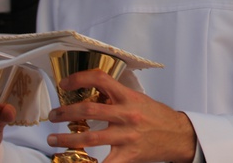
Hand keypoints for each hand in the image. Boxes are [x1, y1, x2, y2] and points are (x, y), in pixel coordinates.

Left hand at [47, 69, 196, 162]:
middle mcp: (127, 115)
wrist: (178, 136)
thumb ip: (118, 96)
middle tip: (53, 115)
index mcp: (129, 97)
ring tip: (53, 139)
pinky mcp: (127, 155)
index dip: (80, 78)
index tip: (65, 84)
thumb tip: (93, 91)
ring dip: (65, 139)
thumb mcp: (139, 99)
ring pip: (89, 138)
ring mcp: (126, 136)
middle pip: (88, 110)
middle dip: (64, 112)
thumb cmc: (158, 117)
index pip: (101, 79)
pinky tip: (72, 162)